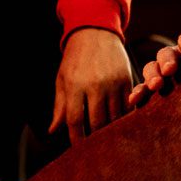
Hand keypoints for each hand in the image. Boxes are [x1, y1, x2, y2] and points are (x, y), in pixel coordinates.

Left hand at [50, 26, 132, 145]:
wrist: (95, 31)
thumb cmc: (75, 59)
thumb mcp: (62, 79)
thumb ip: (60, 106)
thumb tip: (52, 131)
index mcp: (75, 85)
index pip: (76, 120)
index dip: (77, 138)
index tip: (78, 149)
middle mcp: (95, 84)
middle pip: (98, 122)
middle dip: (95, 138)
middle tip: (95, 149)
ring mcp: (113, 82)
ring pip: (115, 117)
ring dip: (111, 130)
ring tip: (108, 140)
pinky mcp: (126, 78)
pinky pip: (127, 106)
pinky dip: (124, 117)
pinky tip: (120, 123)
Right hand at [127, 30, 180, 108]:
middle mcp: (172, 60)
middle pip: (166, 53)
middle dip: (168, 60)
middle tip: (171, 69)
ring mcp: (159, 75)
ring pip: (151, 68)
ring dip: (153, 75)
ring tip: (157, 85)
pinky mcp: (149, 93)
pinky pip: (141, 90)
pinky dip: (138, 93)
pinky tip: (135, 99)